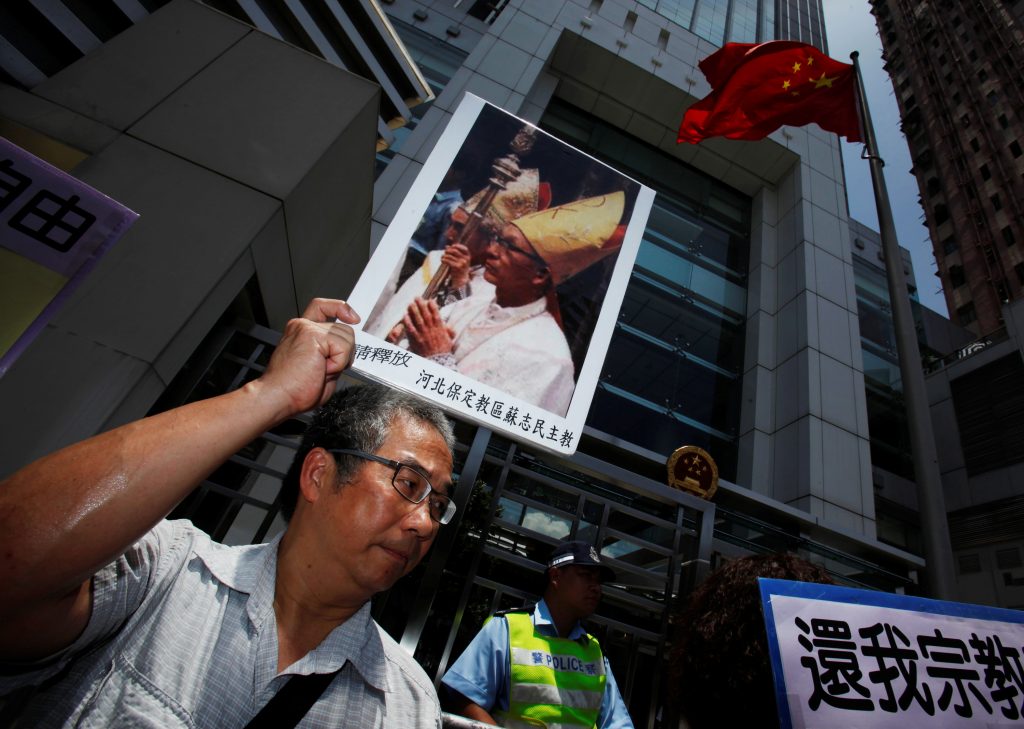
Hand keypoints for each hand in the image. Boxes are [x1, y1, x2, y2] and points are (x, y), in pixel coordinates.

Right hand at [259, 298, 360, 415]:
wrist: (278, 397)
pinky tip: (320, 370)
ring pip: (347, 337)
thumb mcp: (321, 367)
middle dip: (344, 353)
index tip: (353, 318)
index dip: (341, 308)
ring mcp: (307, 328)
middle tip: (323, 370)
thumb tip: (347, 350)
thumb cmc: (294, 390)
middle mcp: (303, 326)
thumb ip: (332, 353)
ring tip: (319, 371)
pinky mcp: (312, 335)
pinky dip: (338, 364)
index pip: (323, 307)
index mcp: (303, 333)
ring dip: (340, 360)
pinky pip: (343, 347)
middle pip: (344, 329)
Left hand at [403, 298, 453, 356]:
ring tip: (410, 303)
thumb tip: (448, 326)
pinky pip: (410, 328)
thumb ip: (448, 331)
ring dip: (413, 310)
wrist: (437, 361)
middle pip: (425, 313)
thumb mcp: (448, 339)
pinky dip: (408, 321)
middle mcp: (431, 329)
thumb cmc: (443, 350)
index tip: (429, 300)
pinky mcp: (416, 339)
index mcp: (439, 328)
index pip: (436, 313)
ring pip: (417, 319)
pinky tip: (405, 315)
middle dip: (421, 304)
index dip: (432, 306)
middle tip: (417, 297)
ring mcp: (423, 333)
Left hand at [441, 243, 471, 288]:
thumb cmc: (459, 269)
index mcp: (468, 257)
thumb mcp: (460, 261)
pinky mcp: (457, 267)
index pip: (464, 248)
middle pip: (454, 251)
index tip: (452, 246)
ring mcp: (462, 263)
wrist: (461, 280)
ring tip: (442, 257)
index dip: (457, 246)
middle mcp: (466, 259)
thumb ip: (455, 253)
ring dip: (444, 255)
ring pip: (450, 256)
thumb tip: (447, 246)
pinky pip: (448, 260)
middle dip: (448, 250)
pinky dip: (443, 259)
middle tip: (445, 252)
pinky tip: (442, 261)